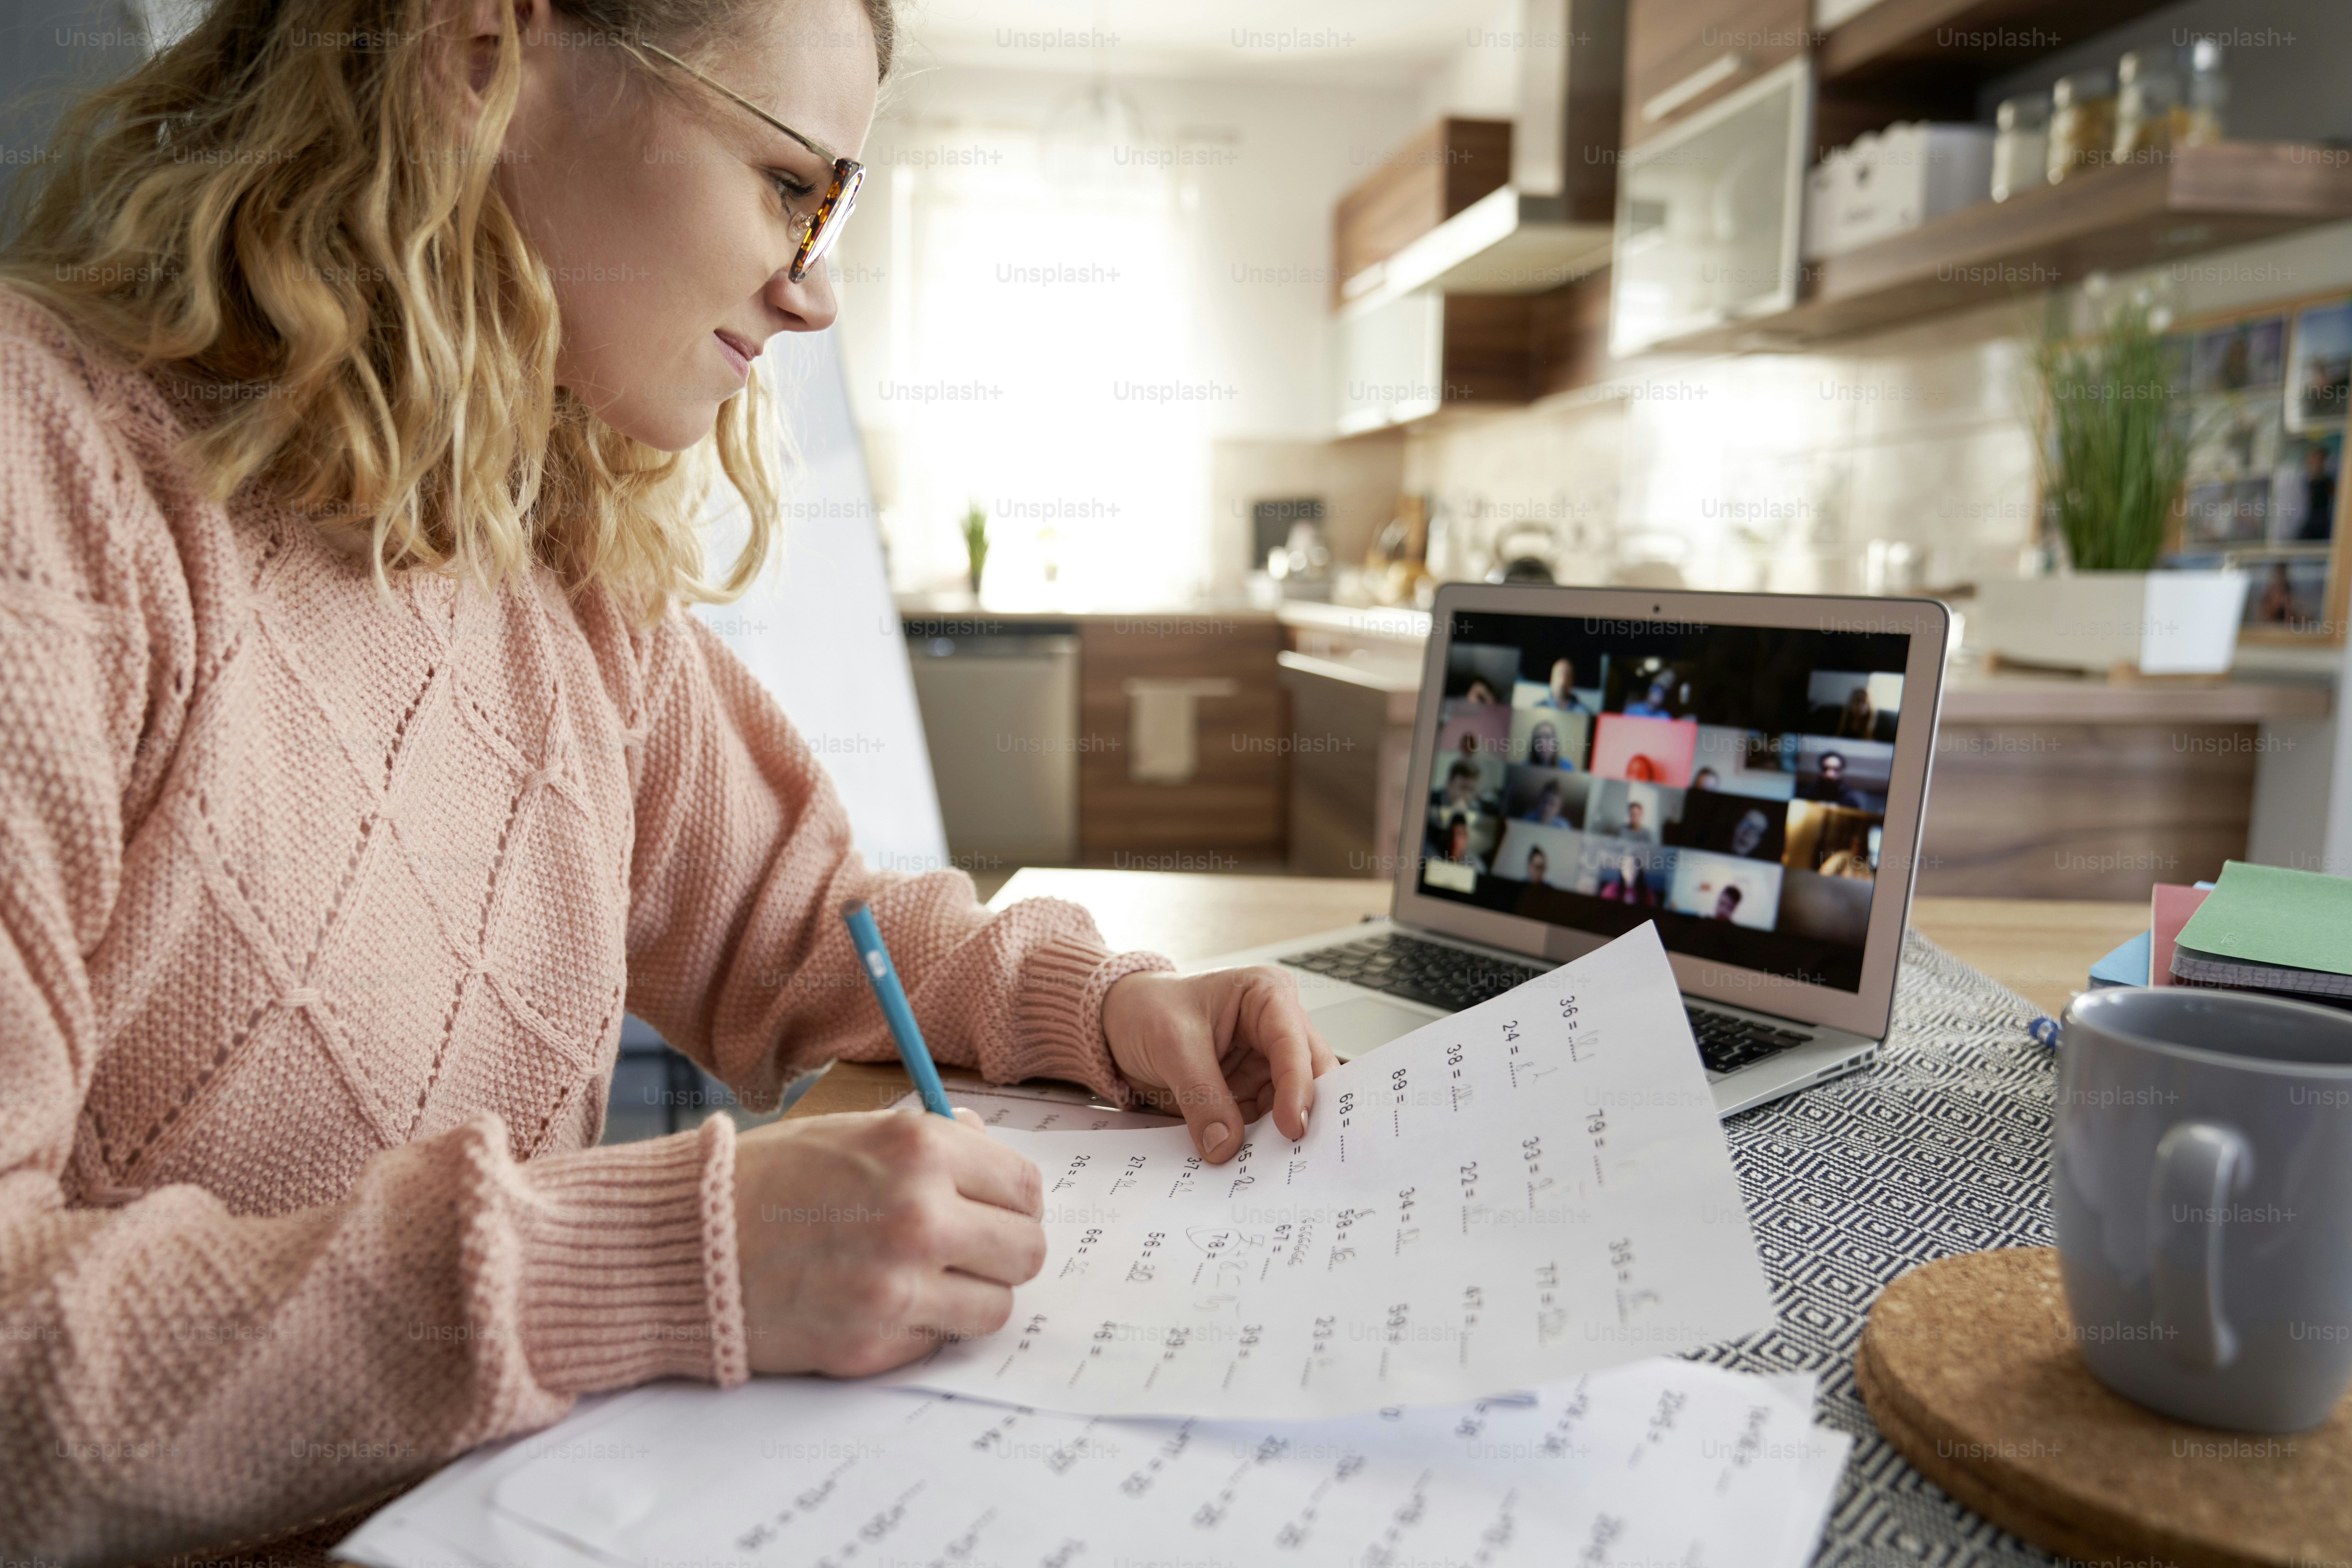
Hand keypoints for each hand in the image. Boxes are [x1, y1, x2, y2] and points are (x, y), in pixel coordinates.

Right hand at [731, 1107, 1044, 1376]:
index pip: (1025, 1187)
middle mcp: (918, 1217)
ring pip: (996, 1307)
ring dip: (971, 1295)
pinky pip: (941, 1341)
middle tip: (968, 1248)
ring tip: (927, 1278)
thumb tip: (986, 1149)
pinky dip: (923, 1326)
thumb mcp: (853, 1132)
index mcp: (919, 1150)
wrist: (685, 1244)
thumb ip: (931, 1141)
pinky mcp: (872, 1346)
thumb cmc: (768, 1180)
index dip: (1013, 1200)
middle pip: (1026, 1251)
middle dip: (1003, 1250)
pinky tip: (881, 1302)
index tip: (993, 1207)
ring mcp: (897, 1288)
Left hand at [1102, 967, 1336, 1164]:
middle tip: (1300, 1152)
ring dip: (1281, 1136)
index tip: (1291, 1127)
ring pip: (1291, 1105)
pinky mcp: (1250, 1092)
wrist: (1118, 1024)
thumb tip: (1225, 1145)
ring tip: (1273, 1165)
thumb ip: (1201, 1094)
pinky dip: (1260, 1144)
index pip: (1293, 1044)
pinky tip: (1253, 1163)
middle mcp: (1276, 1029)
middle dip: (1305, 1112)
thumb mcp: (1171, 1044)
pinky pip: (1263, 1123)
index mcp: (1267, 996)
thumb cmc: (1148, 1009)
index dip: (1298, 1086)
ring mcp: (1265, 1064)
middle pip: (1310, 1075)